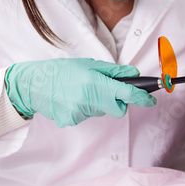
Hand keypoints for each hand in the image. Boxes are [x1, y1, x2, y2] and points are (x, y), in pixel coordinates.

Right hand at [5, 58, 155, 126]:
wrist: (33, 84)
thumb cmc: (61, 71)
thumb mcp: (88, 64)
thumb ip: (113, 71)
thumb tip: (133, 73)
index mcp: (95, 83)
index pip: (126, 93)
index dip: (142, 98)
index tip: (151, 100)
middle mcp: (89, 100)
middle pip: (118, 110)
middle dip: (117, 102)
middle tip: (106, 91)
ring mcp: (80, 113)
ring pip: (102, 112)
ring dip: (98, 103)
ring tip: (82, 91)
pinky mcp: (72, 121)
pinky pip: (88, 116)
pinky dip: (85, 108)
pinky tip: (73, 99)